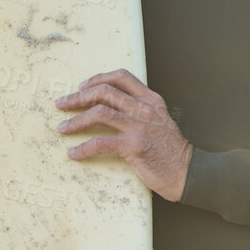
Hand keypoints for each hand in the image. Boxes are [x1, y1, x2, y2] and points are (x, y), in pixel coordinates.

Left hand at [56, 67, 192, 201]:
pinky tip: (74, 153)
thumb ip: (140, 111)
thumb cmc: (170, 151)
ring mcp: (139, 126)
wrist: (187, 172)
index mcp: (151, 100)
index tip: (82, 86)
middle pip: (104, 92)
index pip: (121, 77)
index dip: (98, 78)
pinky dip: (82, 148)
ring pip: (99, 113)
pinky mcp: (134, 146)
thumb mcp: (160, 121)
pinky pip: (100, 142)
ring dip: (75, 121)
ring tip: (63, 128)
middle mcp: (144, 109)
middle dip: (78, 97)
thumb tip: (111, 109)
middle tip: (62, 105)